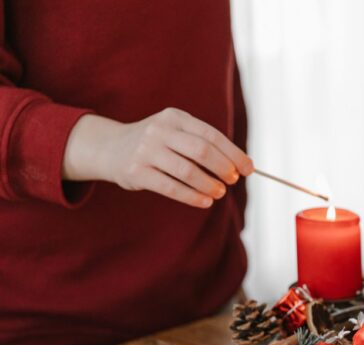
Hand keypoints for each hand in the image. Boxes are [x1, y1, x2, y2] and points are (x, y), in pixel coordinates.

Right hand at [62, 108, 253, 207]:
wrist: (109, 148)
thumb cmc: (155, 144)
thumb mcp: (175, 134)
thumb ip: (202, 144)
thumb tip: (239, 166)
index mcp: (174, 117)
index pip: (211, 135)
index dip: (233, 153)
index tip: (249, 168)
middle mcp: (159, 130)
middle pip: (202, 150)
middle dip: (223, 167)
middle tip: (234, 180)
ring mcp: (146, 150)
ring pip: (187, 170)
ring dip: (209, 184)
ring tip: (220, 193)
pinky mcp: (136, 172)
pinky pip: (170, 187)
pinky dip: (192, 196)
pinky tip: (205, 202)